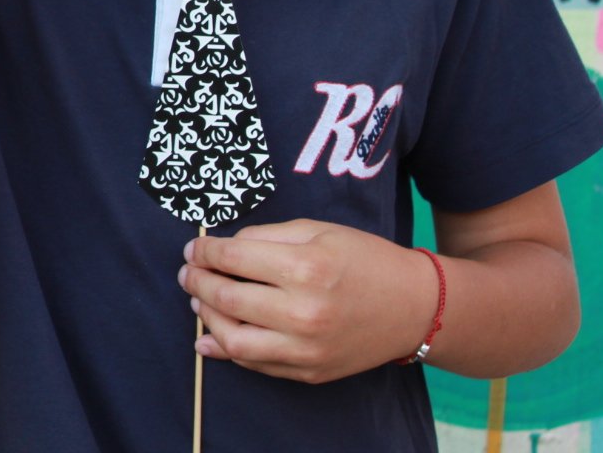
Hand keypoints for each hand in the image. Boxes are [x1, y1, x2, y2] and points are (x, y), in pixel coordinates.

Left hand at [179, 218, 439, 382]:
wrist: (415, 307)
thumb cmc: (365, 259)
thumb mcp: (317, 230)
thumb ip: (265, 237)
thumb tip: (221, 250)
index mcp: (306, 267)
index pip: (232, 258)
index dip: (204, 251)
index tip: (194, 248)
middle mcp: (304, 311)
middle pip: (227, 298)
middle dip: (197, 282)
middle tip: (187, 272)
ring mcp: (307, 347)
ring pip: (234, 339)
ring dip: (206, 317)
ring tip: (198, 300)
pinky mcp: (311, 371)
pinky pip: (257, 364)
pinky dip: (227, 351)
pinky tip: (211, 337)